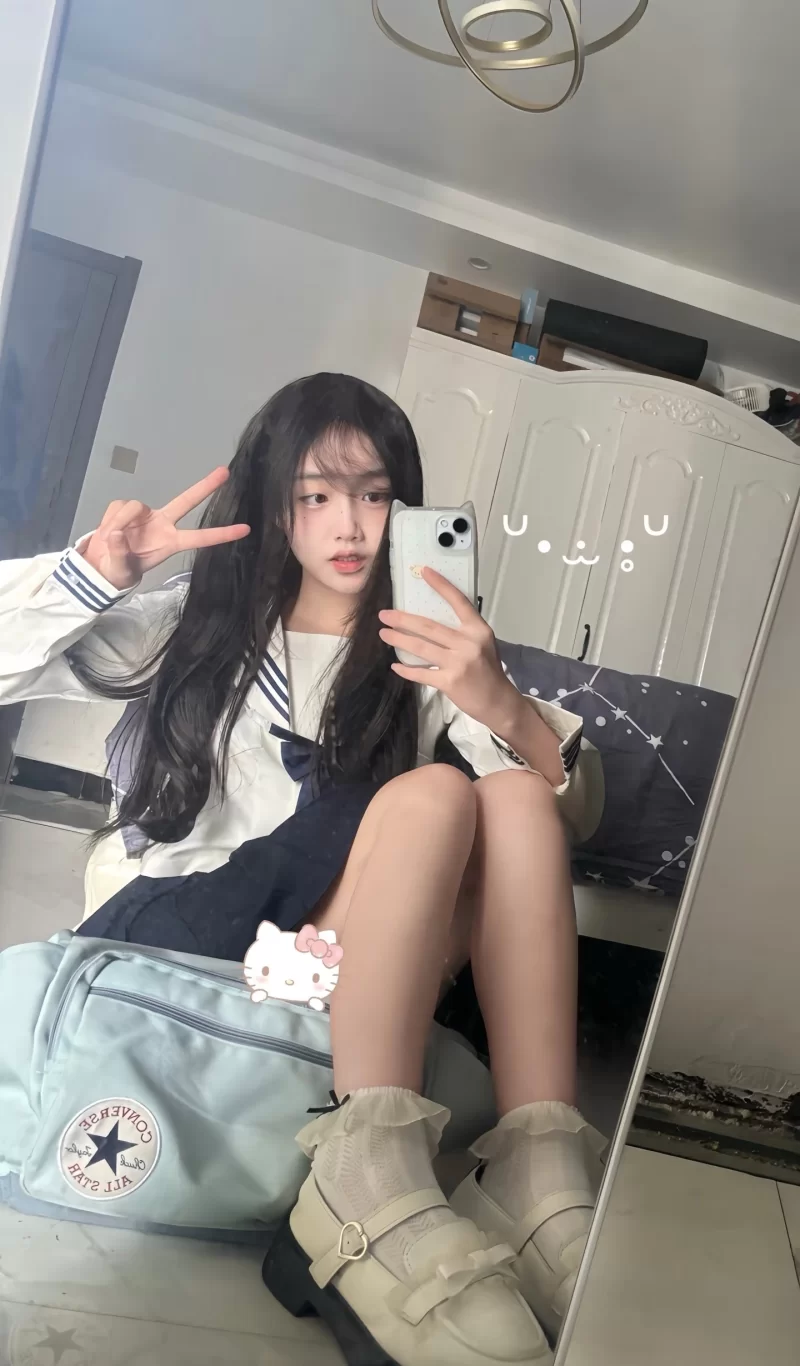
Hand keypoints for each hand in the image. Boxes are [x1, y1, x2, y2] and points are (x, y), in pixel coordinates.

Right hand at [79, 468, 249, 590]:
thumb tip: (116, 534)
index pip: (200, 538)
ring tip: (111, 539)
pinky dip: (108, 519)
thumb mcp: (121, 570)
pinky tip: (107, 531)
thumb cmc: (117, 572)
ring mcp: (145, 515)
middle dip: (205, 486)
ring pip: (133, 506)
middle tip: (225, 472)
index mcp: (170, 543)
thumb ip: (119, 553)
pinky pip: (117, 507)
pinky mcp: (126, 508)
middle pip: (186, 501)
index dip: (222, 534)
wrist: (98, 566)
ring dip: (119, 521)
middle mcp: (162, 524)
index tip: (245, 529)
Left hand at [378, 567, 520, 731]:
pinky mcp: (449, 682)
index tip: (424, 572)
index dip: (441, 586)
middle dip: (403, 619)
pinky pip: (422, 673)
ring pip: (421, 647)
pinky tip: (396, 665)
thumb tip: (430, 621)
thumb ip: (462, 631)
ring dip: (399, 639)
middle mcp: (468, 643)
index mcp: (478, 630)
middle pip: (429, 627)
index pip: (458, 601)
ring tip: (383, 634)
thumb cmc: (488, 670)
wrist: (497, 701)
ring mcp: (458, 663)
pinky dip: (407, 670)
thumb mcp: (482, 643)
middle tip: (384, 615)